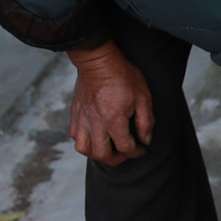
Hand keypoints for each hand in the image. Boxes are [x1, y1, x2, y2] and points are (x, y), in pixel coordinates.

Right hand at [68, 42, 153, 162]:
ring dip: (97, 154)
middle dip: (117, 159)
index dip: (136, 152)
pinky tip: (95, 136)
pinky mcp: (75, 114)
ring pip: (84, 148)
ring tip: (108, 148)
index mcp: (114, 119)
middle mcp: (95, 122)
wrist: (98, 61)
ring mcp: (83, 119)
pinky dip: (84, 141)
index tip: (141, 149)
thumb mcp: (143, 97)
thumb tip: (145, 140)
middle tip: (125, 153)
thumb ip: (146, 122)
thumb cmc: (122, 76)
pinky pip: (74, 136)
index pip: (125, 147)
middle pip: (102, 154)